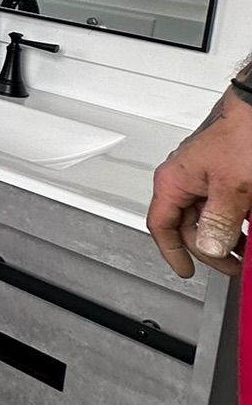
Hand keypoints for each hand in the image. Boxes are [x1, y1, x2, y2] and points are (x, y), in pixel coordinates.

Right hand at [147, 90, 251, 279]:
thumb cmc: (244, 133)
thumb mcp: (232, 187)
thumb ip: (219, 221)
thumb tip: (210, 248)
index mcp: (174, 181)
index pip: (161, 226)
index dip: (173, 253)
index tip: (188, 271)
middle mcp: (185, 179)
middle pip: (188, 226)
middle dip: (211, 248)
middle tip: (233, 263)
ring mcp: (206, 177)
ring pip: (209, 217)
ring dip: (227, 236)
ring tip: (246, 248)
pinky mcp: (225, 174)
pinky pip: (224, 205)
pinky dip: (237, 220)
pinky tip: (250, 226)